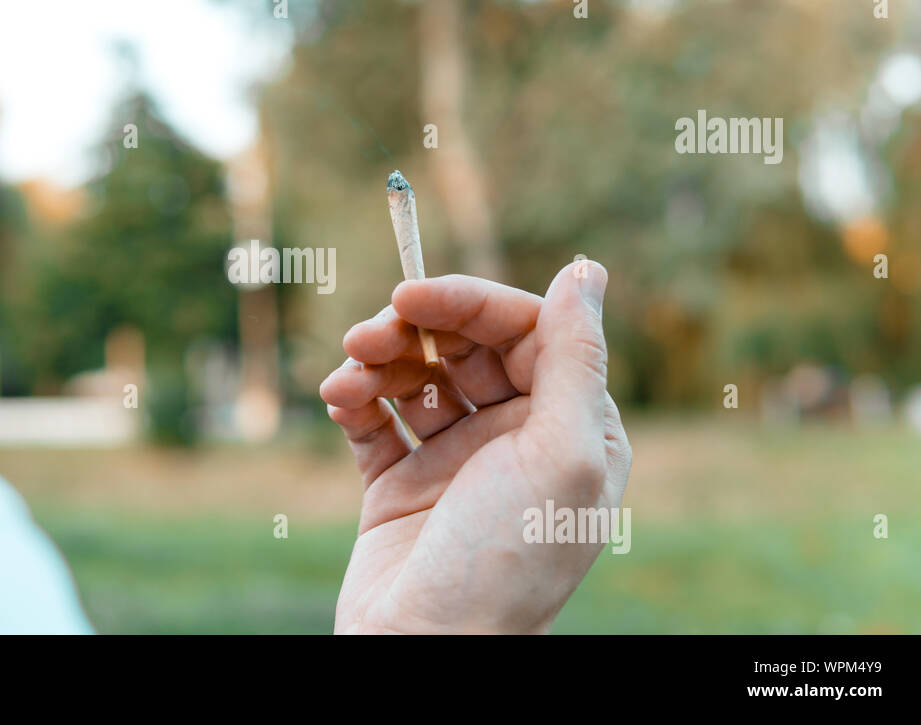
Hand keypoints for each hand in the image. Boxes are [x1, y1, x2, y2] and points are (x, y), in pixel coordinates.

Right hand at [320, 261, 630, 633]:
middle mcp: (514, 438)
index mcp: (568, 427)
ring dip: (376, 362)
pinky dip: (354, 400)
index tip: (412, 297)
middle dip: (415, 331)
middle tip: (368, 332)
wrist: (424, 650)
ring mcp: (454, 460)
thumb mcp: (561, 454)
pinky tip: (337, 399)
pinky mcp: (398, 483)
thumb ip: (575, 358)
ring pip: (415, 376)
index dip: (469, 304)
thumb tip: (583, 269)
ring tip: (346, 374)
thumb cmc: (506, 561)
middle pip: (464, 346)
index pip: (525, 331)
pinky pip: (374, 420)